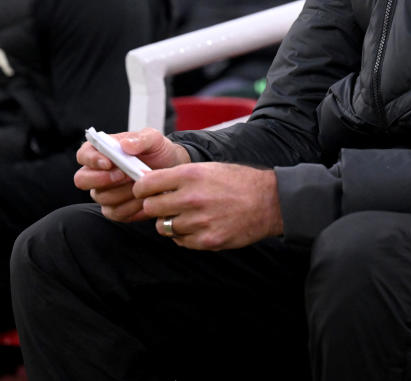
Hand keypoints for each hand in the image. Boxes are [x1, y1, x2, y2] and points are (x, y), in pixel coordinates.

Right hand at [74, 127, 189, 221]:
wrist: (172, 170)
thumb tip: (125, 145)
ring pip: (102, 197)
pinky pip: (116, 213)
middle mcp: (97, 173)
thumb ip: (140, 139)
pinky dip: (132, 206)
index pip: (84, 154)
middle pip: (82, 180)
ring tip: (142, 184)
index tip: (109, 162)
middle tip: (125, 174)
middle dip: (103, 178)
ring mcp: (104, 193)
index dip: (91, 159)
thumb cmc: (157, 152)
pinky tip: (145, 197)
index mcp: (101, 151)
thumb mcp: (154, 139)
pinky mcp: (115, 210)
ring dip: (124, 192)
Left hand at [134, 162, 282, 250]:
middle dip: (155, 206)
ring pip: (163, 227)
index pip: (146, 184)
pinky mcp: (206, 241)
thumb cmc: (238, 182)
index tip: (144, 191)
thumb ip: (179, 177)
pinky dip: (184, 235)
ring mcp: (198, 222)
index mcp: (190, 175)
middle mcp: (191, 198)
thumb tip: (151, 184)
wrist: (268, 202)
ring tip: (186, 215)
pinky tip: (198, 225)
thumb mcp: (208, 169)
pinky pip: (179, 241)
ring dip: (170, 222)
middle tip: (165, 204)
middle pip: (151, 208)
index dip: (142, 188)